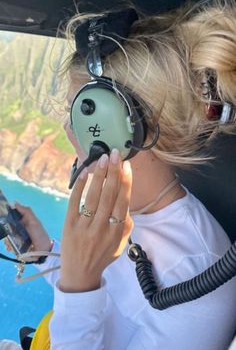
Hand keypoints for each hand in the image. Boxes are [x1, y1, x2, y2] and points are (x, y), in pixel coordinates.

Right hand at [5, 203, 50, 253]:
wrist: (43, 250)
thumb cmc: (39, 234)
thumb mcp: (34, 221)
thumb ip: (26, 211)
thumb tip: (15, 203)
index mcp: (24, 221)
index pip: (12, 216)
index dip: (7, 216)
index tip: (3, 217)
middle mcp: (20, 228)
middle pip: (7, 226)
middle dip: (5, 229)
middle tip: (6, 232)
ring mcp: (17, 237)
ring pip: (7, 236)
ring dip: (6, 239)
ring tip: (9, 242)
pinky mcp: (16, 246)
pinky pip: (9, 244)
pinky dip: (8, 246)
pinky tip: (10, 247)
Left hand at [60, 149, 132, 292]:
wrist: (80, 273)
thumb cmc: (103, 254)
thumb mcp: (121, 243)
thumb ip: (126, 223)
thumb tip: (125, 199)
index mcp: (116, 232)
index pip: (122, 202)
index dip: (125, 182)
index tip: (126, 165)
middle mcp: (101, 228)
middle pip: (108, 195)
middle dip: (113, 172)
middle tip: (115, 154)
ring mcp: (84, 226)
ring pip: (93, 196)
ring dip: (99, 175)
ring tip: (102, 158)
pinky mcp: (69, 224)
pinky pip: (74, 202)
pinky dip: (80, 186)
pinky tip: (85, 172)